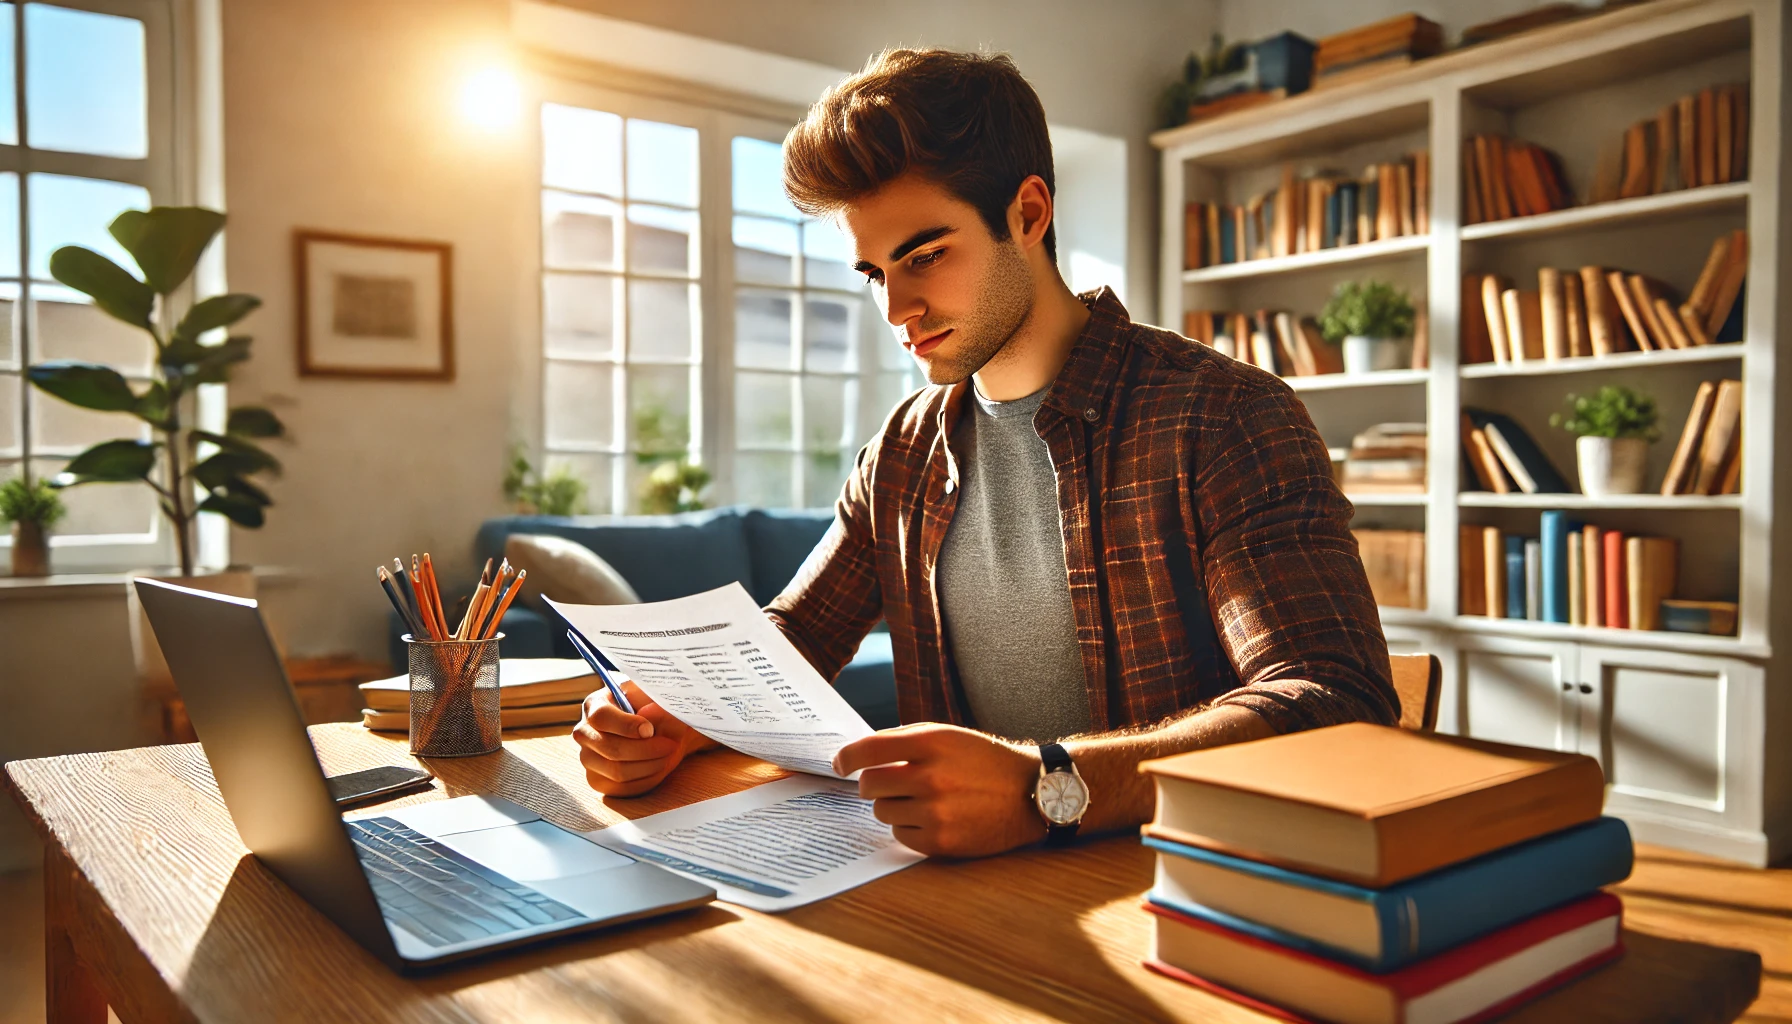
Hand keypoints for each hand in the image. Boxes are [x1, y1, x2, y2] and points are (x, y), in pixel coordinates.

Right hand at [572, 680, 714, 796]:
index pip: (601, 717)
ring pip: (617, 772)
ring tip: (668, 754)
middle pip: (610, 749)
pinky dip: (646, 780)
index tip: (650, 730)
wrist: (656, 727)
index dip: (627, 725)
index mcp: (594, 704)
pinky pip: (621, 788)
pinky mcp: (597, 780)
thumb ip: (653, 703)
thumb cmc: (653, 707)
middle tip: (670, 744)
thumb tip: (649, 714)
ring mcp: (588, 758)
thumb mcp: (654, 697)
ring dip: (650, 765)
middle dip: (646, 750)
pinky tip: (659, 767)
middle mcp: (585, 732)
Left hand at [833, 723, 1046, 857]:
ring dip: (893, 806)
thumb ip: (904, 741)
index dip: (846, 758)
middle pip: (869, 785)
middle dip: (873, 785)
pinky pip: (899, 836)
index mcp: (930, 743)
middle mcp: (931, 777)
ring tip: (921, 800)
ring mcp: (936, 812)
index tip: (840, 764)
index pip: (869, 750)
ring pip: (882, 812)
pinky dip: (908, 828)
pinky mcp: (941, 841)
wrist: (1029, 793)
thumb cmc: (983, 761)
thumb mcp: (947, 736)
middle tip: (888, 784)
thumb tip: (859, 755)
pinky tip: (931, 818)